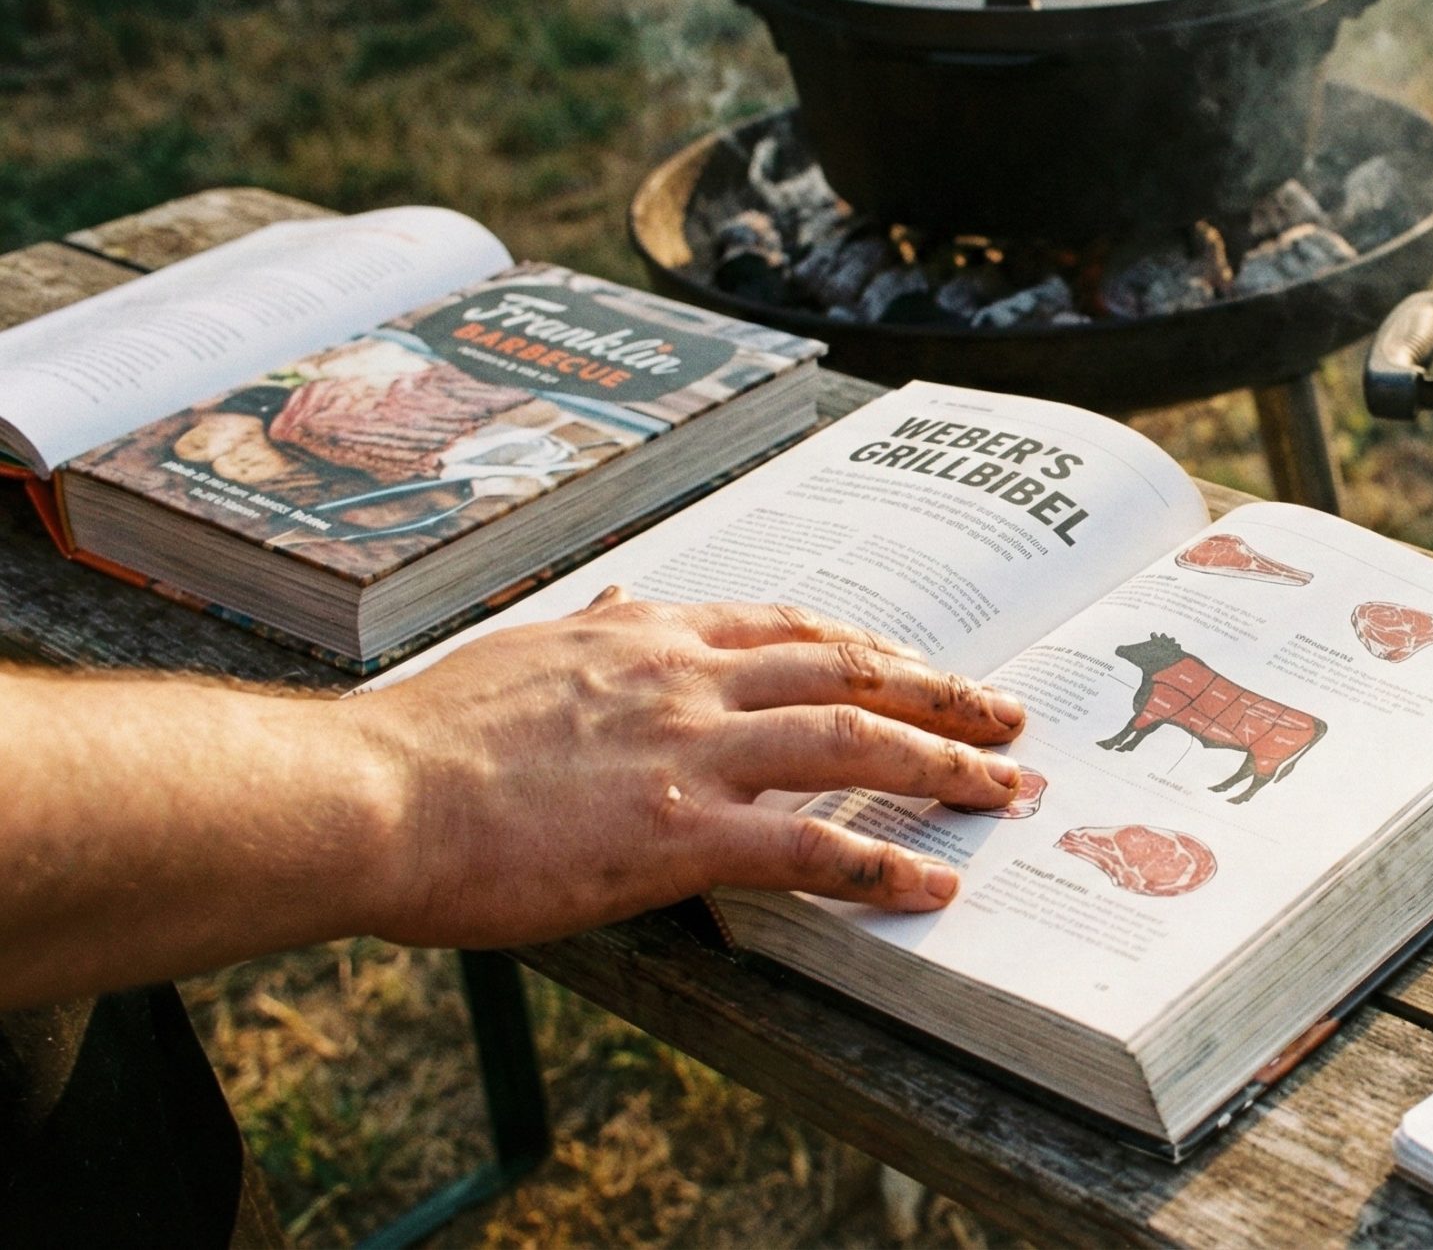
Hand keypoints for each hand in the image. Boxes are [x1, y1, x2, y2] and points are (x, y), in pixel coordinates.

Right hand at [346, 588, 1026, 949]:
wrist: (369, 794)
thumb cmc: (428, 738)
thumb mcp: (521, 652)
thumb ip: (587, 632)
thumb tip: (614, 602)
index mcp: (652, 634)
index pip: (795, 627)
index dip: (875, 647)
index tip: (925, 666)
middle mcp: (688, 677)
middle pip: (852, 672)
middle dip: (944, 695)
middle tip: (1009, 721)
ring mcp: (691, 752)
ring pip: (855, 743)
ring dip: (945, 768)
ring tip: (1005, 795)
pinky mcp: (678, 833)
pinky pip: (810, 846)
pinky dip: (882, 864)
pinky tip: (930, 884)